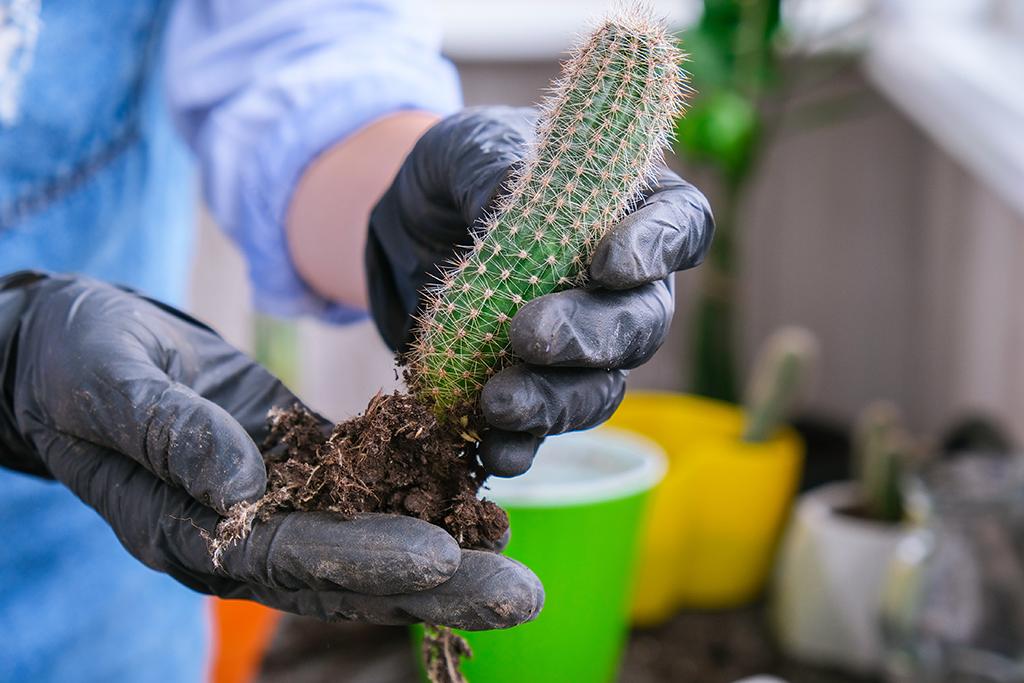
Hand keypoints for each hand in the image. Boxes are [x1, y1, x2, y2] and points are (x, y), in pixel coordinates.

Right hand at [0, 272, 541, 628]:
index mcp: (189, 532)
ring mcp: (280, 499)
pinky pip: (369, 478)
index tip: (441, 557)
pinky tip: (480, 491)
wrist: (77, 348)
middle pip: (351, 568)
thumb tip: (240, 483)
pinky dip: (423, 487)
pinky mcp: (303, 458)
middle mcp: (246, 532)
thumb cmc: (74, 362)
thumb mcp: (105, 384)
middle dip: (437, 585)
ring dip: (449, 550)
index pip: (289, 559)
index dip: (365, 560)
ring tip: (521, 565)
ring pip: (372, 532)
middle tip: (519, 597)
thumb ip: (166, 434)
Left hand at [367, 107, 713, 474]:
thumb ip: (498, 172)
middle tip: (531, 336)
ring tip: (498, 403)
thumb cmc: (462, 168)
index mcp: (630, 206)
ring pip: (598, 387)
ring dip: (555, 401)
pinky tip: (492, 449)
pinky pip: (544, 427)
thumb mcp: (470, 147)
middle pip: (642, 324)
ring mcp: (585, 346)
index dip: (657, 250)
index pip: (679, 226)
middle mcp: (623, 286)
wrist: (411, 223)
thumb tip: (512, 214)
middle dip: (592, 338)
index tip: (609, 265)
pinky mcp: (537, 386)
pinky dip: (522, 444)